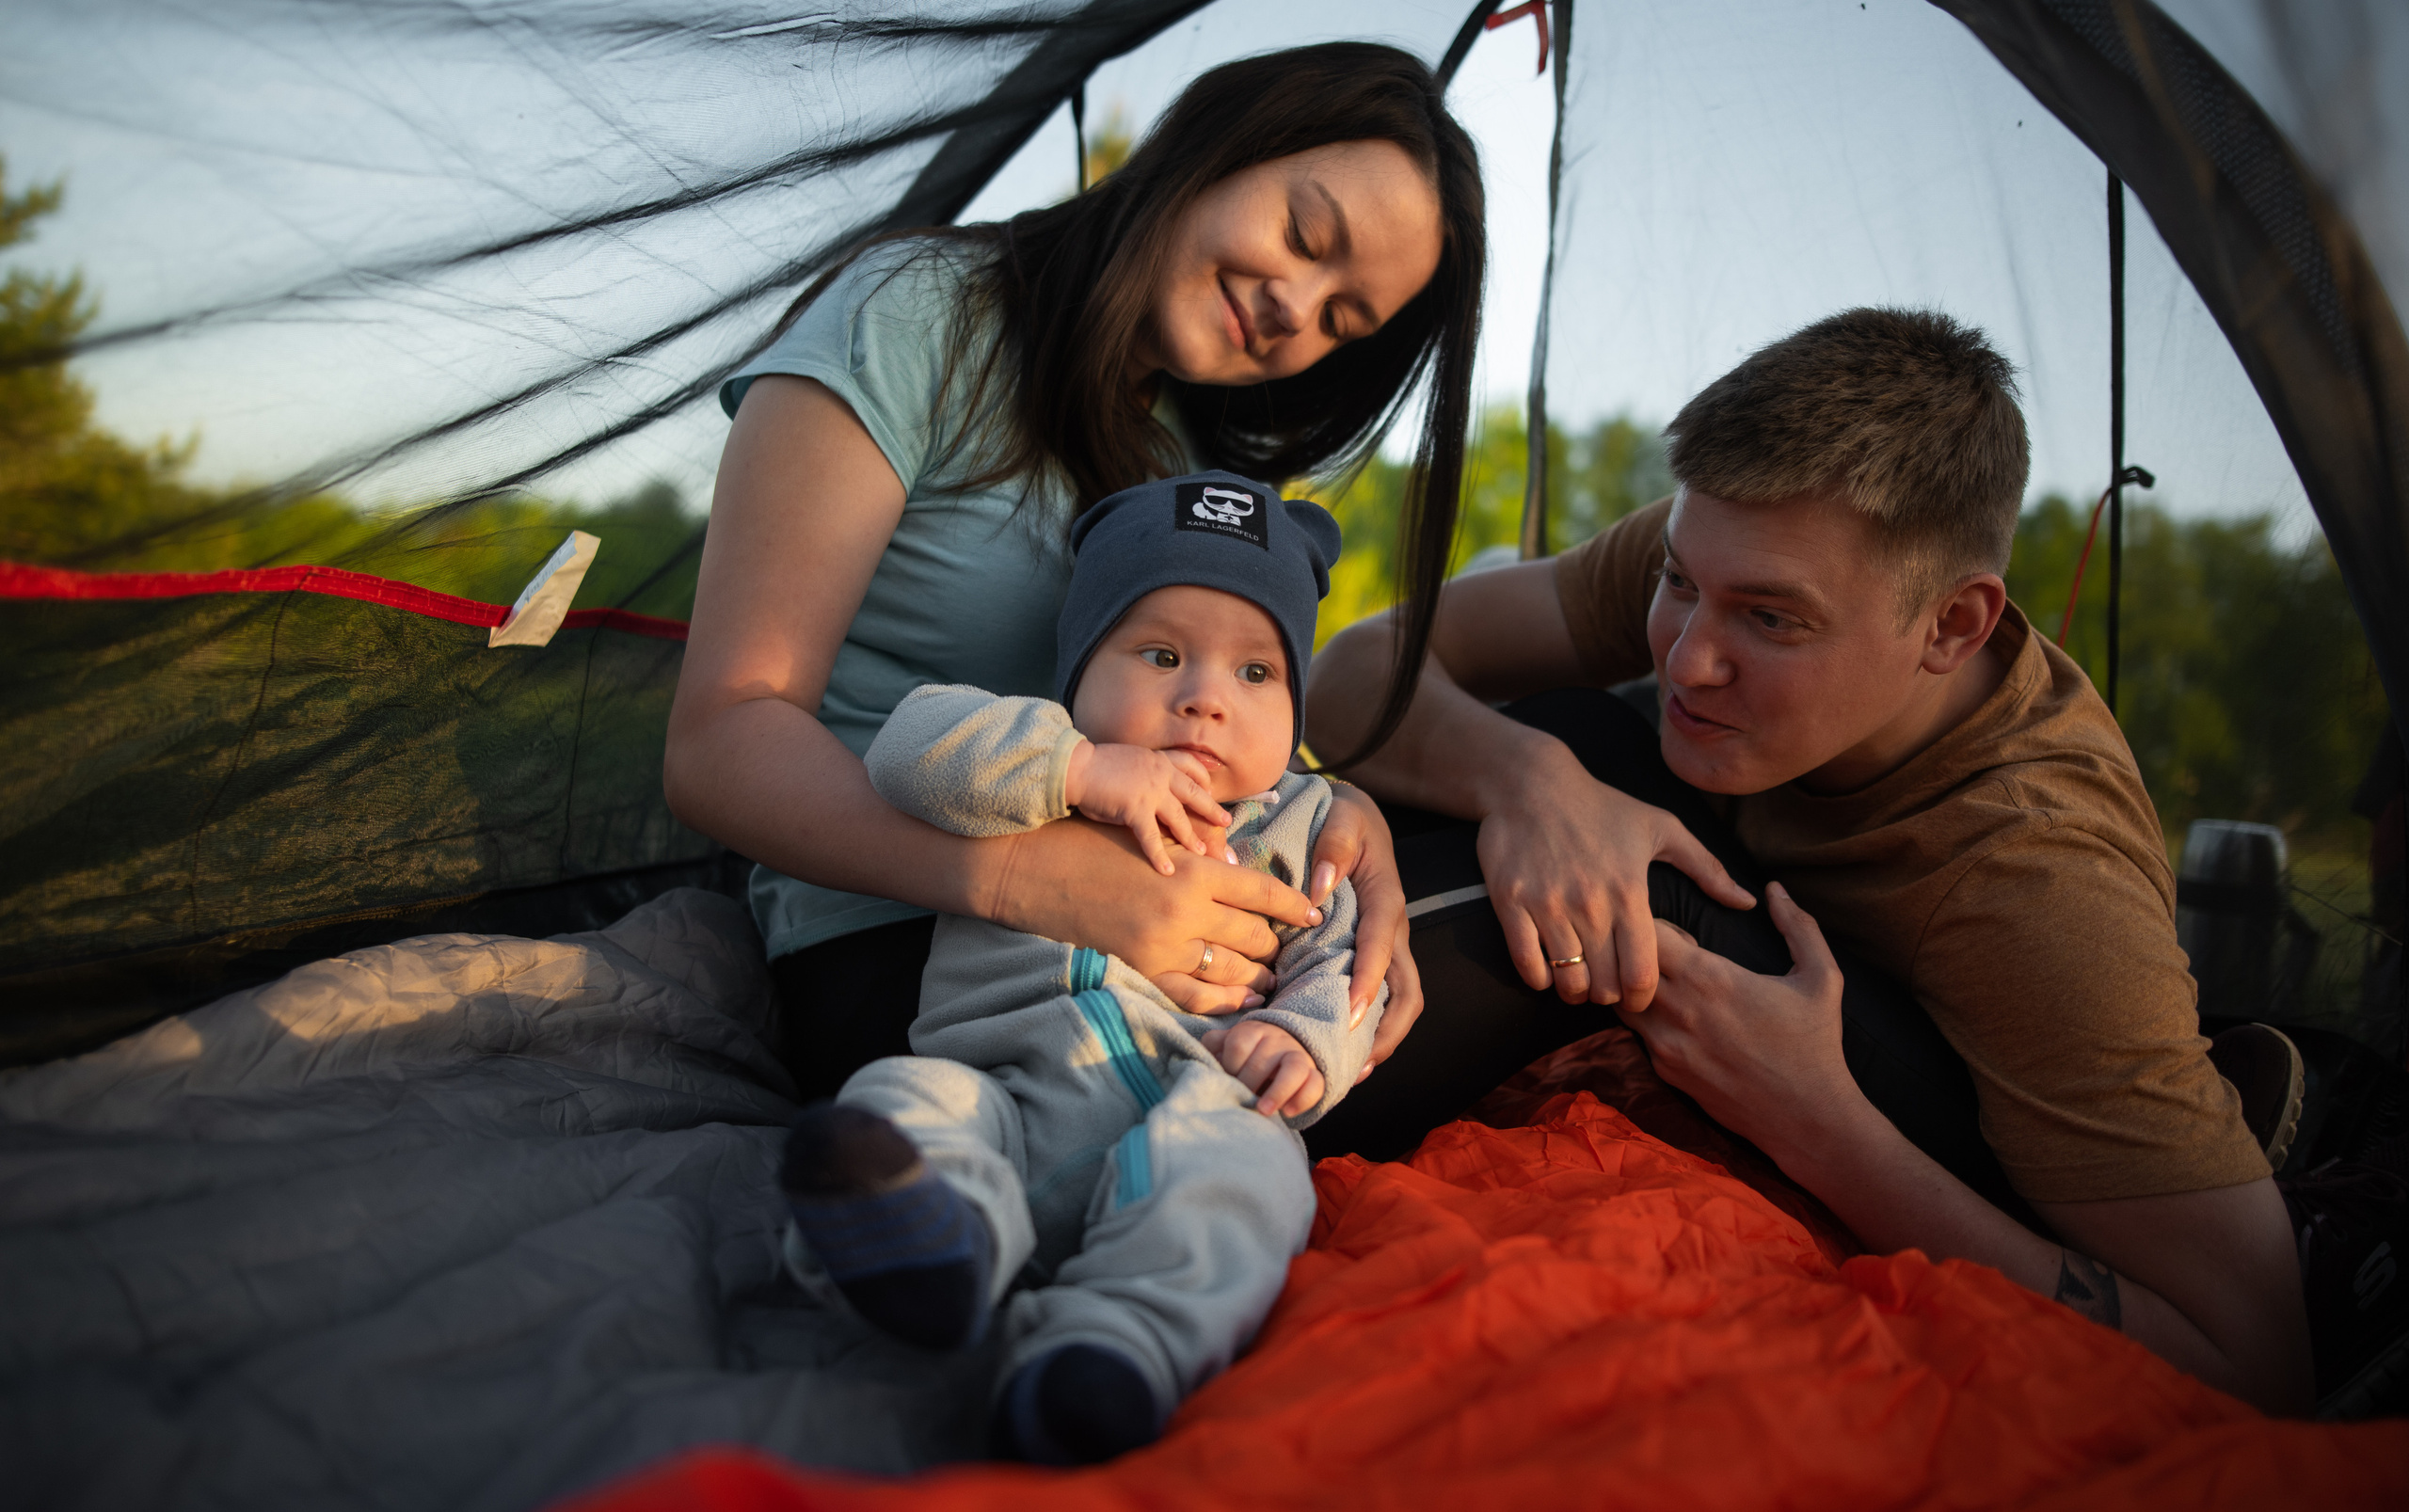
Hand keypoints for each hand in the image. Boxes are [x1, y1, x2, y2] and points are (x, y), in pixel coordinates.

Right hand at [987, 817, 1312, 1007]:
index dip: (1293, 905)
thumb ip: (1201, 859)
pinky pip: (1194, 993)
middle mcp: (1186, 910)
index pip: (1262, 891)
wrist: (1038, 868)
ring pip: (1231, 968)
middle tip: (1290, 950)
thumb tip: (1243, 875)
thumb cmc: (1097, 842)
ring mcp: (1164, 944)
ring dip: (1257, 975)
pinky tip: (1241, 1000)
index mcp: (1193, 869)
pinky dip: (1222, 1000)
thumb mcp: (1157, 840)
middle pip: (1253, 935)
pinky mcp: (1143, 966)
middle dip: (1276, 945)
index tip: (1315, 915)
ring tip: (1273, 979)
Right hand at [1065, 739, 1230, 875]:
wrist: (1075, 766)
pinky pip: (1151, 836)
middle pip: (1194, 792)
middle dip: (1211, 808)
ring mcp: (1149, 790)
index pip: (1190, 766)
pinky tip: (1167, 871)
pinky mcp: (1135, 808)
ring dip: (1191, 836)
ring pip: (1179, 816)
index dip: (1203, 780)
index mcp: (1158, 759)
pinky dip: (1160, 856)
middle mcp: (1160, 773)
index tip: (1211, 790)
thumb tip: (1149, 784)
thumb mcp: (1129, 760)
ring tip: (1202, 852)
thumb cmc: (1095, 765)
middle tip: (1226, 822)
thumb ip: (1145, 770)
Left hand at [1199, 1019, 1324, 1117]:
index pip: (1238, 1044)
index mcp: (1252, 1031)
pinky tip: (1287, 1112)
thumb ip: (1214, 1047)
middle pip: (1263, 1060)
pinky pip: (1315, 1084)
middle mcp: (1277, 1040)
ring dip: (1278, 1091)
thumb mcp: (1228, 1044)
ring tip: (1263, 1111)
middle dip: (1248, 1084)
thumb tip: (1204, 1059)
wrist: (1283, 1048)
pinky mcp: (1314, 1073)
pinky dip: (1302, 1099)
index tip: (1225, 1081)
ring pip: (1294, 1069)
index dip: (1229, 1066)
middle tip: (1239, 1100)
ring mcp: (1298, 1055)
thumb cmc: (1247, 1054)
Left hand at [1308, 782, 1420, 1063]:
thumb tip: (1319, 890)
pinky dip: (1371, 1024)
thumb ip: (1332, 847)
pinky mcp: (1377, 951)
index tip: (1349, 1018)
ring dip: (1383, 1038)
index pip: (1380, 950)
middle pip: (1407, 992)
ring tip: (1352, 1071)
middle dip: (1387, 1033)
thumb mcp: (1340, 817)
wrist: (1353, 812)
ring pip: (1400, 1001)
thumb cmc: (1342, 816)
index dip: (1367, 985)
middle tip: (1355, 1066)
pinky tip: (1344, 1048)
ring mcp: (1389, 944)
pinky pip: (1384, 994)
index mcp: (1385, 900)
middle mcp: (1393, 929)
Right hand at [1480, 743, 1753, 1009]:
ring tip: (1579, 980)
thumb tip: (1747, 901)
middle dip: (1610, 995)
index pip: (1643, 973)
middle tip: (1609, 985)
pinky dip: (1539, 978)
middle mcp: (1590, 903)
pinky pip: (1527, 964)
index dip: (1643, 995)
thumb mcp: (1662, 827)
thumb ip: (1707, 868)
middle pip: (1605, 985)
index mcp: (1630, 892)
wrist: (1530, 782)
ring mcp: (1547, 905)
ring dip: (1575, 990)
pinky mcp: (1511, 903)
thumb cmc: (1601, 806)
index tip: (1639, 993)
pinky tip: (1548, 968)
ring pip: (1567, 981)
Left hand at [1614, 882, 1859, 1160]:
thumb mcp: (1821, 978)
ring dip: (1633, 986)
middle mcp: (1679, 1010)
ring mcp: (1665, 1045)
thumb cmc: (1816, 1045)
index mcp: (1712, 979)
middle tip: (1662, 957)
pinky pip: (1637, 1034)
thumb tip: (1775, 889)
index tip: (1677, 930)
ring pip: (1620, 1001)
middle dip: (1634, 953)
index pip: (1649, 933)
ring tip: (1665, 986)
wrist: (1807, 1120)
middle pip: (1623, 964)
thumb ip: (1798, 927)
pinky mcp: (1663, 1072)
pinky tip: (1678, 1021)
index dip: (1653, 923)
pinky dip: (1646, 1019)